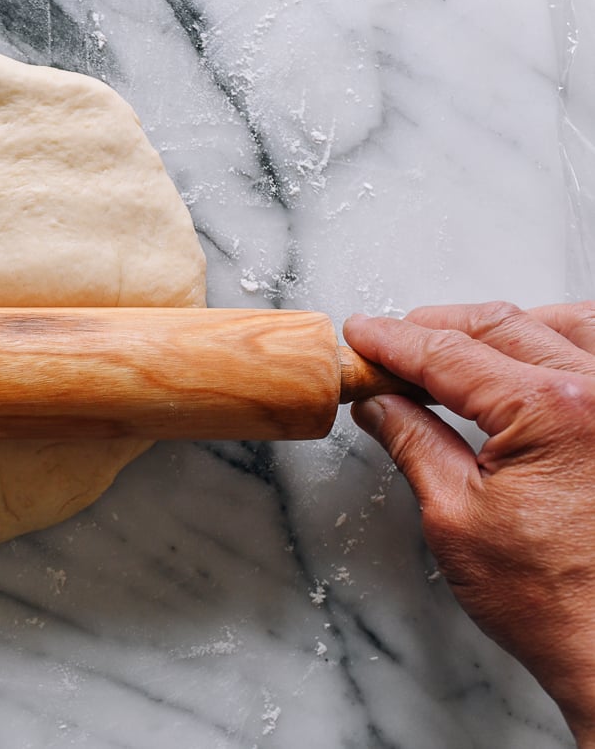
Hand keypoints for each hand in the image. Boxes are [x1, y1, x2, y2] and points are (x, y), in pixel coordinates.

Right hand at [344, 302, 594, 745]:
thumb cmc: (549, 599)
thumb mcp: (454, 515)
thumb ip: (414, 441)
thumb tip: (378, 402)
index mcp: (549, 410)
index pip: (449, 353)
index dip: (393, 341)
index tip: (359, 336)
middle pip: (503, 325)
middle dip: (437, 328)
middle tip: (389, 344)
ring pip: (562, 324)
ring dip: (500, 327)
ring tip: (452, 348)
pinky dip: (557, 341)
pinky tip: (525, 361)